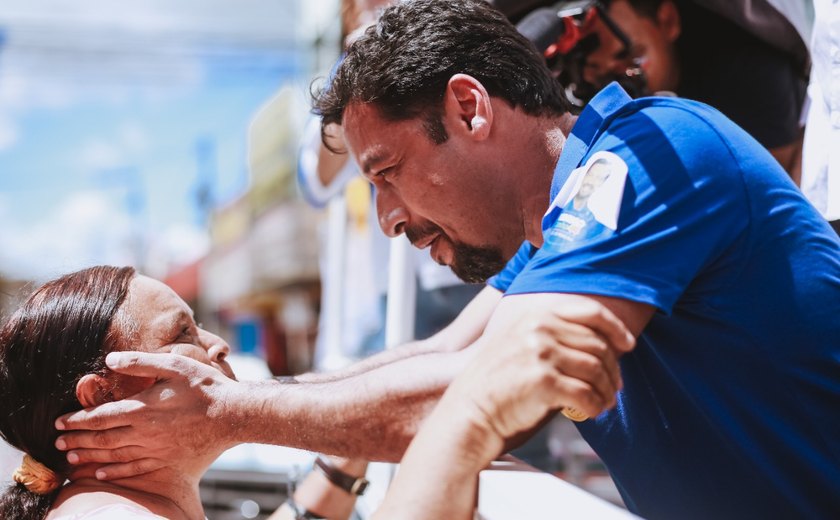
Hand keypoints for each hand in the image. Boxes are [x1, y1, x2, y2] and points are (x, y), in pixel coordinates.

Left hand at [54, 352, 240, 479]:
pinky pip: (133, 468)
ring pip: (113, 455)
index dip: (77, 420)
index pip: (99, 417)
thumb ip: (141, 362)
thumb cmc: (205, 387)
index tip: (60, 421)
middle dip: (76, 440)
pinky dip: (114, 472)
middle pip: (101, 439)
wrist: (233, 415)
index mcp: (142, 408)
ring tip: (71, 457)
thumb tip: (110, 359)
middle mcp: (144, 432)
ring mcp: (154, 448)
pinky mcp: (166, 460)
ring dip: (89, 456)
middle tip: (57, 442)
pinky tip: (101, 472)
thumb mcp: (175, 365)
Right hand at [445, 305, 629, 445]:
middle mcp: (539, 328)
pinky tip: (593, 411)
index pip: (589, 311)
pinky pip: (586, 394)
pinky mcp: (543, 381)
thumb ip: (556, 337)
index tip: (628, 344)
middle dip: (613, 368)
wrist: (471, 411)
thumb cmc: (499, 383)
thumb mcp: (521, 343)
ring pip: (596, 369)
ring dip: (607, 390)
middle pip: (597, 344)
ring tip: (605, 401)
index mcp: (536, 314)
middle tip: (616, 386)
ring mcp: (540, 353)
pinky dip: (596, 405)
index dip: (616, 328)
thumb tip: (605, 347)